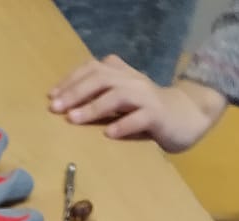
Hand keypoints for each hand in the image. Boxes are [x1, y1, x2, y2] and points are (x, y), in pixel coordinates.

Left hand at [48, 56, 227, 151]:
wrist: (186, 116)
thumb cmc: (147, 111)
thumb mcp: (122, 99)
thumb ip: (100, 96)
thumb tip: (65, 105)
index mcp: (122, 74)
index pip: (93, 68)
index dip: (71, 80)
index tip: (52, 96)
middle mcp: (132, 80)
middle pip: (101, 78)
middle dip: (75, 92)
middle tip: (56, 108)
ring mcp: (146, 97)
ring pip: (117, 95)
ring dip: (93, 107)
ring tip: (73, 119)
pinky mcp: (158, 115)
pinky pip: (139, 117)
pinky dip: (122, 125)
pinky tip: (108, 134)